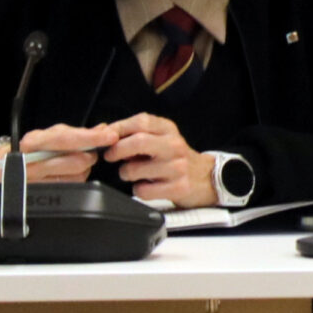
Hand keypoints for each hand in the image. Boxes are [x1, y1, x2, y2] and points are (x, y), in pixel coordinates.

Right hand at [0, 122, 116, 184]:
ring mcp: (33, 181)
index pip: (65, 139)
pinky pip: (69, 189)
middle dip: (89, 157)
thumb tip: (102, 129)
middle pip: (75, 161)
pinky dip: (75, 181)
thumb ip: (75, 134)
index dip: (90, 138)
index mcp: (33, 142)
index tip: (110, 136)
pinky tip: (67, 176)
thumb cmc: (29, 151)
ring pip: (76, 177)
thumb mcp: (47, 137)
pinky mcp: (38, 196)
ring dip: (83, 170)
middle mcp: (30, 161)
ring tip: (72, 165)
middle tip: (89, 154)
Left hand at [101, 112, 217, 206]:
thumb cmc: (175, 158)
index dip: (118, 128)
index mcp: (169, 130)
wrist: (206, 177)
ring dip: (125, 173)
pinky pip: (143, 190)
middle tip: (110, 156)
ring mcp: (177, 167)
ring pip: (135, 170)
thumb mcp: (163, 138)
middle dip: (116, 150)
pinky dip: (138, 190)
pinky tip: (147, 186)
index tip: (106, 137)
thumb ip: (138, 133)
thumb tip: (106, 132)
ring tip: (132, 173)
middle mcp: (175, 146)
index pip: (141, 121)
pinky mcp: (178, 188)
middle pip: (138, 142)